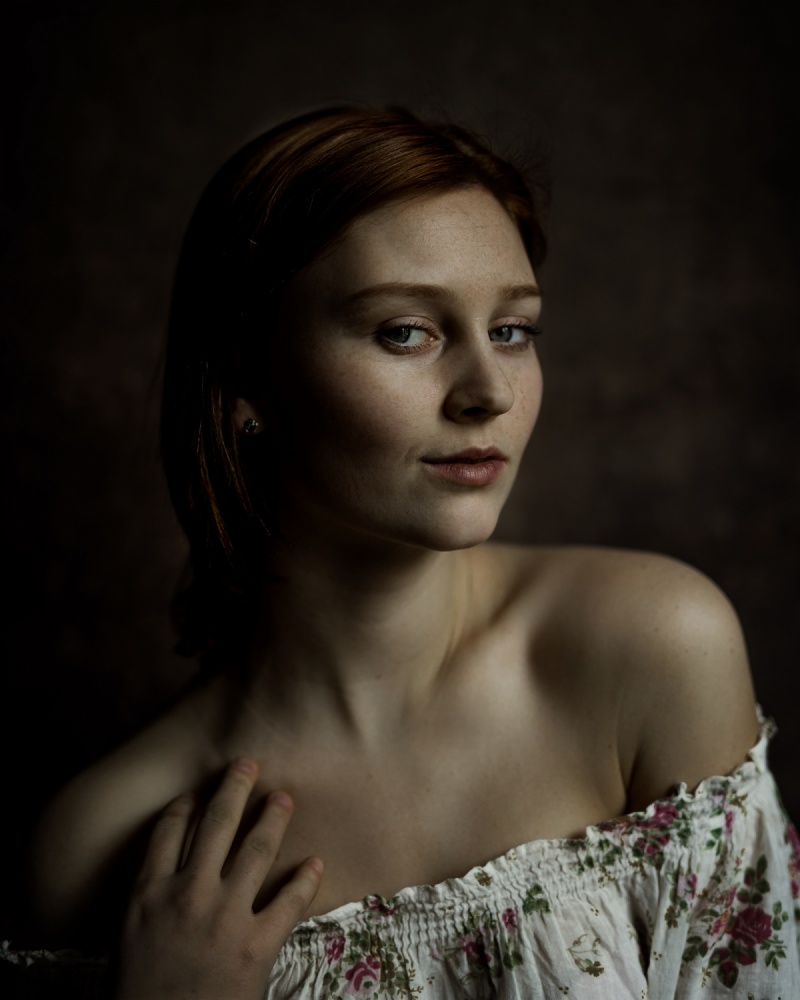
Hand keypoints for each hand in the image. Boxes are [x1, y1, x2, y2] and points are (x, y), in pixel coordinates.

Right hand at [114, 759, 322, 999]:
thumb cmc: (135, 998)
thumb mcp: (126, 942)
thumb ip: (147, 904)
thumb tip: (165, 877)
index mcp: (147, 894)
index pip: (168, 830)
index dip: (185, 804)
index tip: (198, 791)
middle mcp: (187, 895)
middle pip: (215, 823)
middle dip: (234, 787)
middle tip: (248, 763)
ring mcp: (224, 918)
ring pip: (256, 850)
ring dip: (273, 818)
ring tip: (284, 798)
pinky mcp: (255, 947)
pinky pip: (289, 902)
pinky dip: (306, 880)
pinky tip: (315, 862)